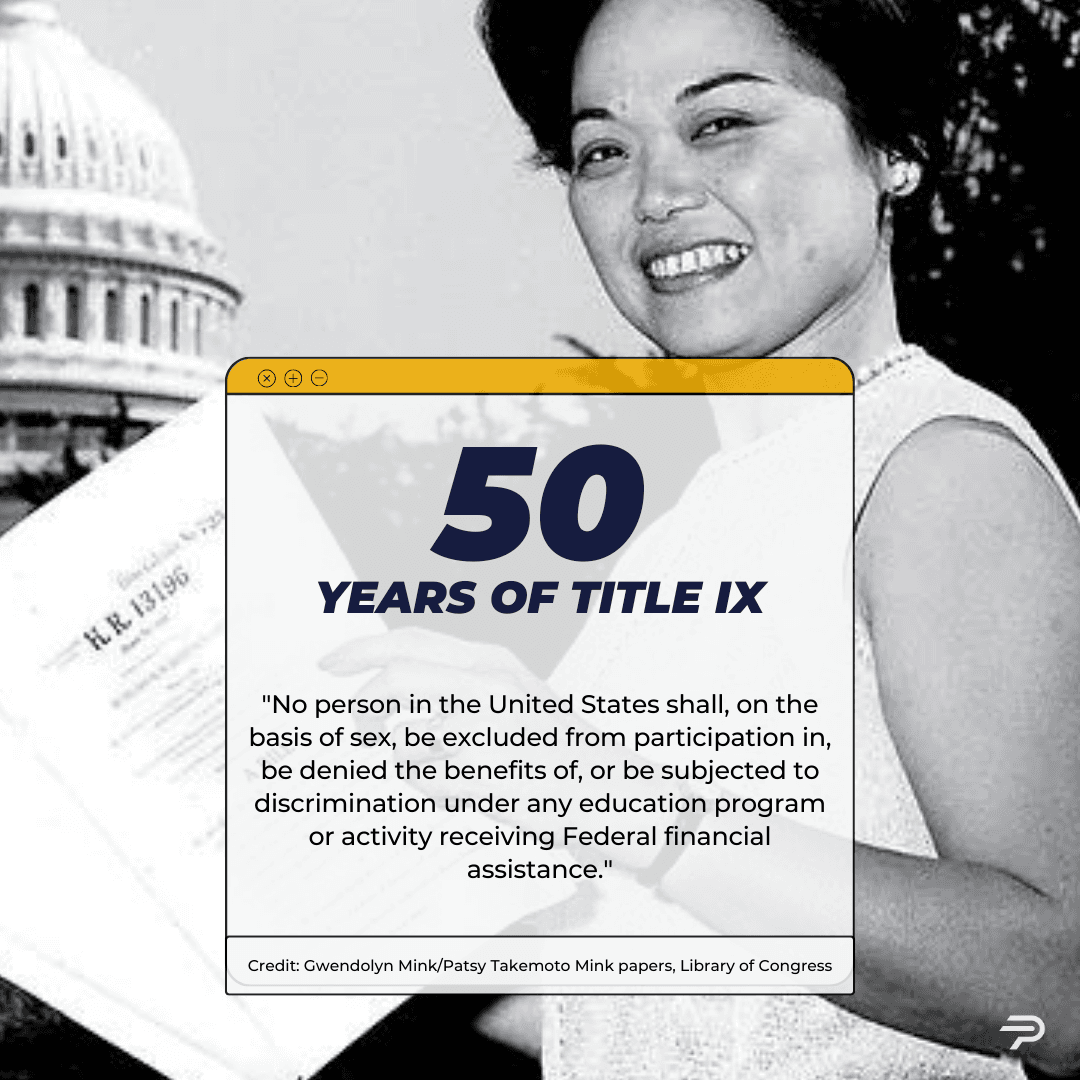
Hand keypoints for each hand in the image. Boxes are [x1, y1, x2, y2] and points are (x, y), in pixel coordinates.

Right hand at [319, 628, 678, 870]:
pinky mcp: (513, 674)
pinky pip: (451, 657)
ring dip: (392, 661)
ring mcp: (506, 667)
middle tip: (328, 667)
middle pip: (408, 643)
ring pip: (427, 643)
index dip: (364, 707)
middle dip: (364, 655)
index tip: (350, 734)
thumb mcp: (487, 794)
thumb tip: (384, 744)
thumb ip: (428, 764)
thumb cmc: (566, 799)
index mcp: (483, 694)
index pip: (398, 680)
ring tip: (365, 690)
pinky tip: (414, 707)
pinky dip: (420, 670)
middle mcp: (493, 668)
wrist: (629, 796)